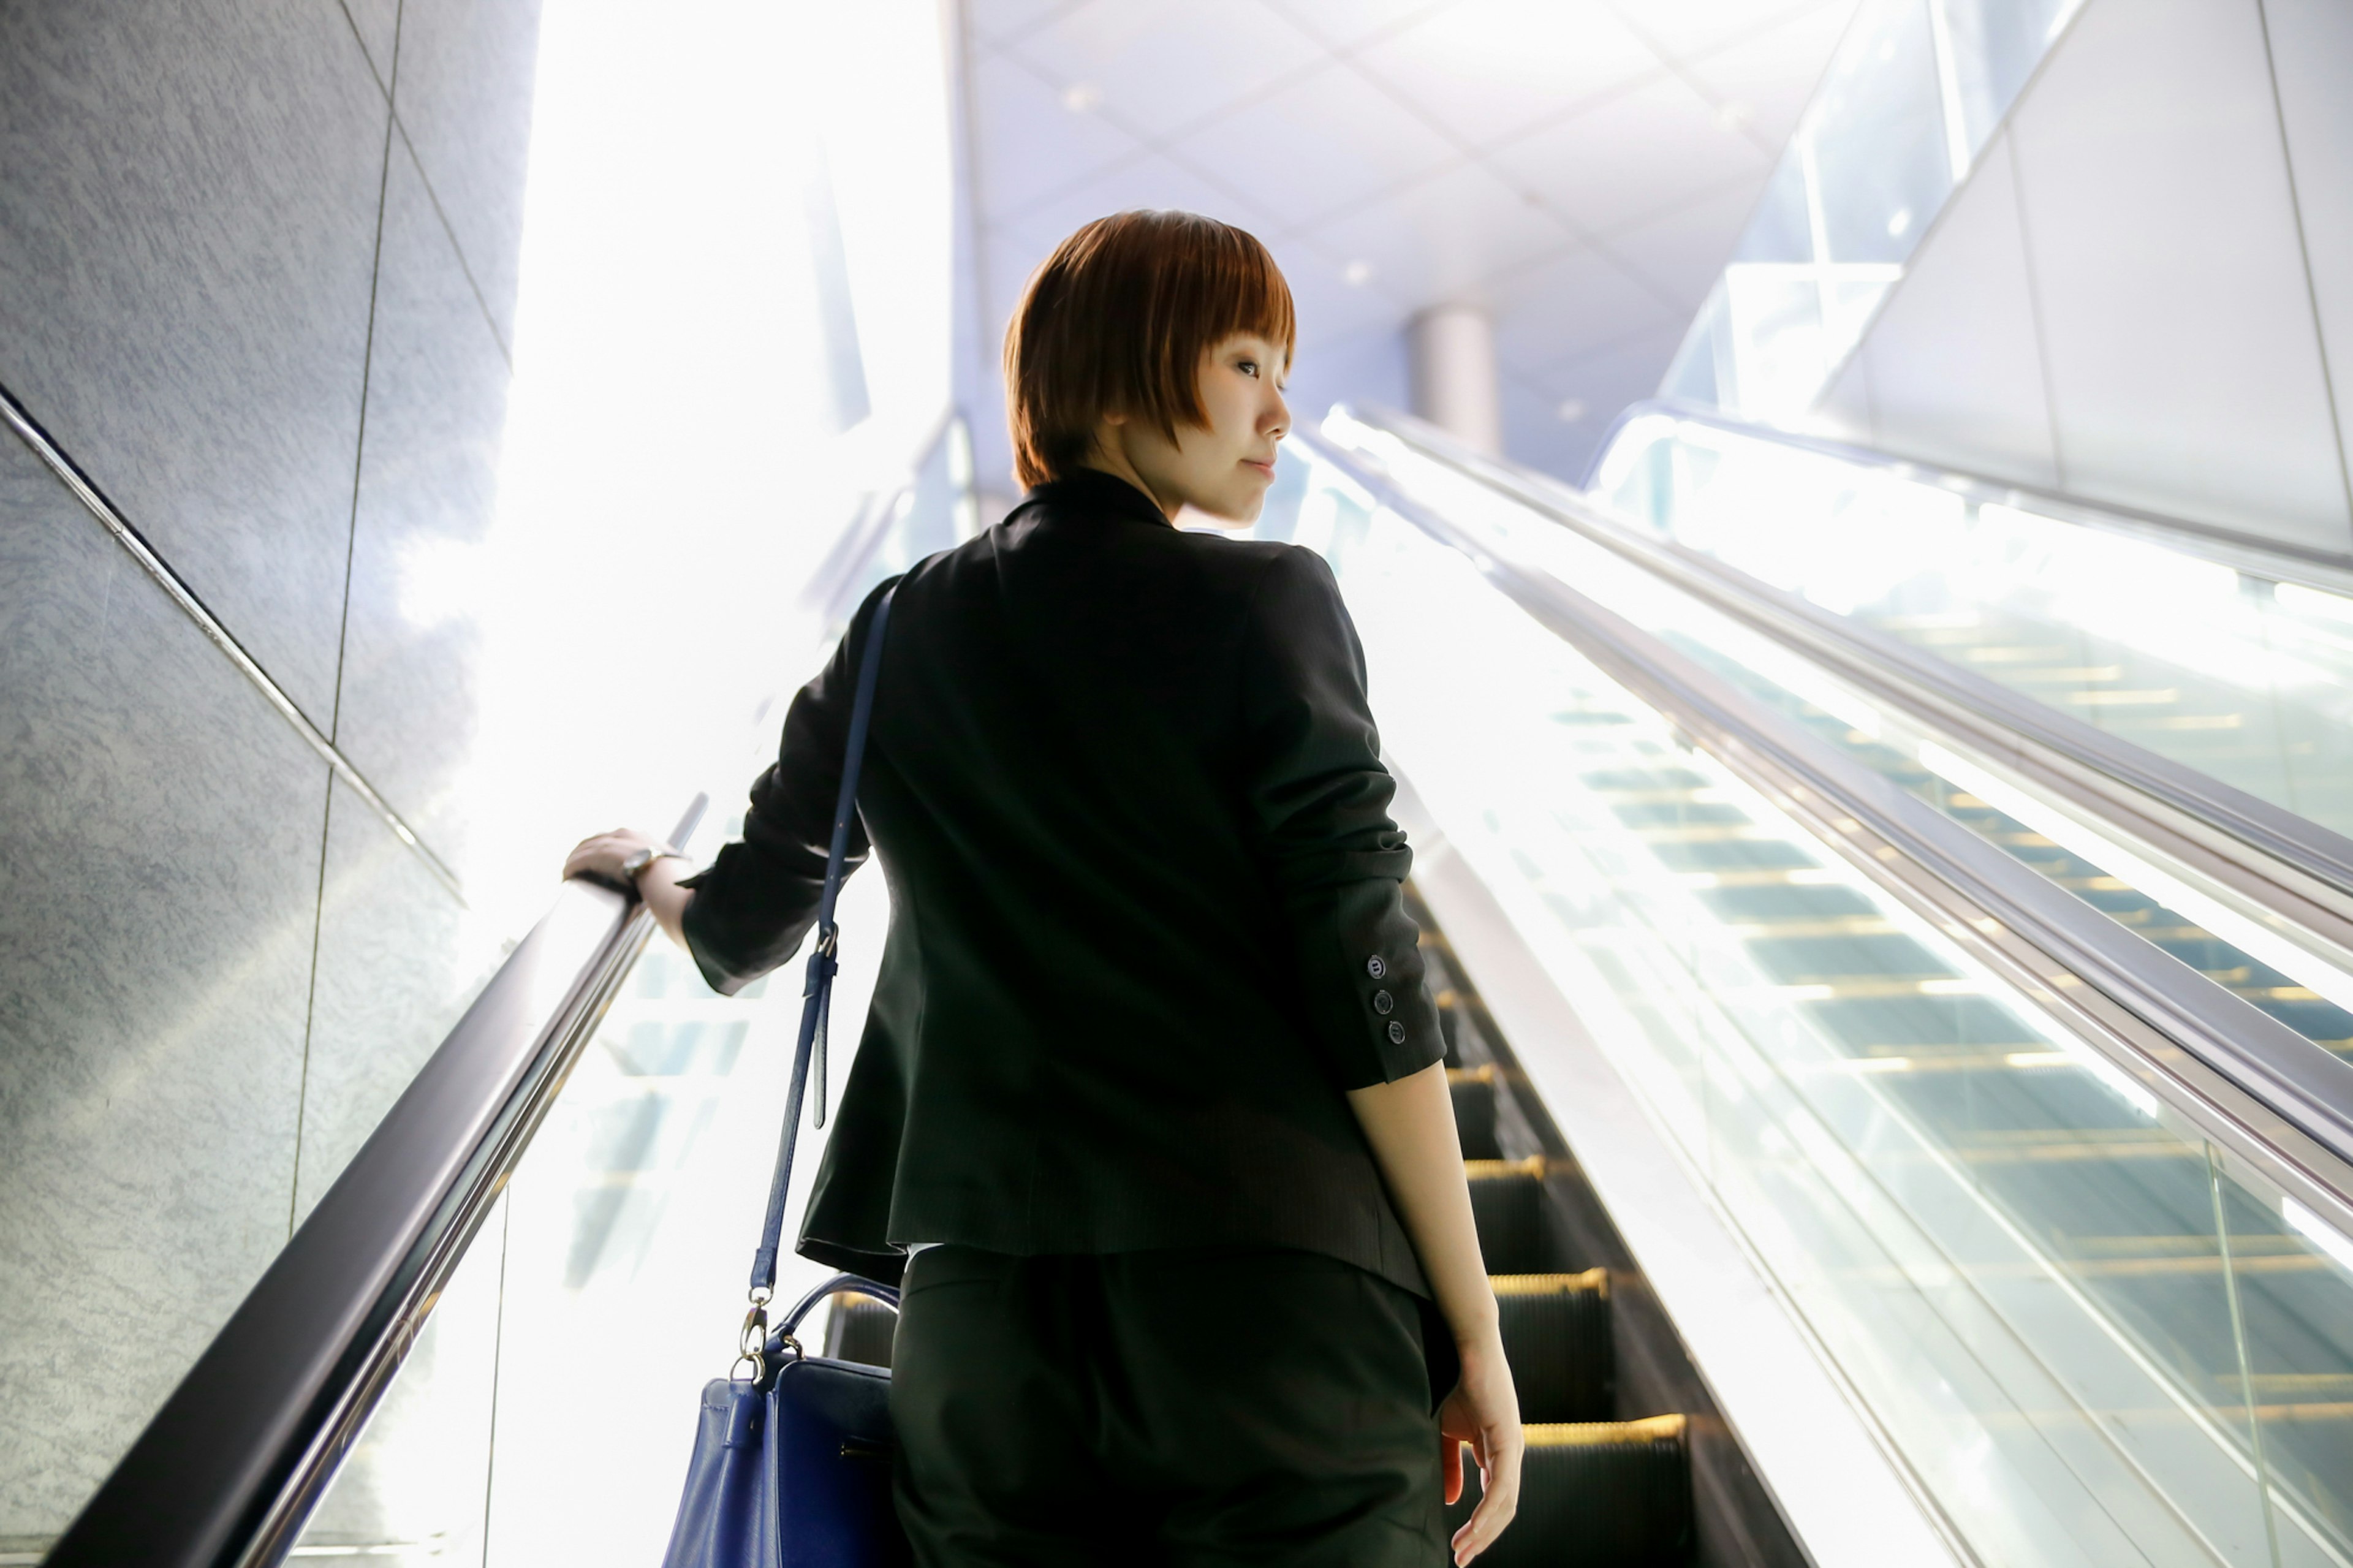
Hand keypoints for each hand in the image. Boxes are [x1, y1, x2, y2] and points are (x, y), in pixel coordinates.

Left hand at [563, 827, 664, 887]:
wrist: (668, 876)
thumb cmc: (671, 877)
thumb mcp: (666, 867)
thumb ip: (658, 872)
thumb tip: (661, 888)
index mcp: (639, 837)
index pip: (614, 838)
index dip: (602, 846)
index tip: (595, 857)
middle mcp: (624, 835)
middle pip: (596, 840)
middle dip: (584, 851)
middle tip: (576, 865)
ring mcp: (613, 843)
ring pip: (585, 849)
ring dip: (574, 861)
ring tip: (568, 873)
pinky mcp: (602, 854)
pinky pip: (581, 860)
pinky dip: (572, 868)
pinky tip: (566, 876)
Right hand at [1440, 1333, 1521, 1564]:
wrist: (1462, 1346)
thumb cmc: (1452, 1382)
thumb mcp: (1445, 1433)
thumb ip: (1450, 1467)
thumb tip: (1451, 1501)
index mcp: (1496, 1452)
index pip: (1494, 1501)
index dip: (1477, 1528)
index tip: (1457, 1548)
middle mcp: (1509, 1453)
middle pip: (1503, 1509)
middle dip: (1482, 1538)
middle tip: (1460, 1558)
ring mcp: (1512, 1447)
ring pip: (1505, 1503)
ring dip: (1484, 1531)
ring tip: (1463, 1549)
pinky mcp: (1508, 1438)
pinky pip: (1502, 1484)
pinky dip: (1488, 1509)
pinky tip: (1473, 1525)